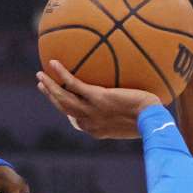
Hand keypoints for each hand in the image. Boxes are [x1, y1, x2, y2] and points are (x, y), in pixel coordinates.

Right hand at [36, 60, 160, 138]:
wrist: (152, 120)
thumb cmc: (151, 121)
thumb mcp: (137, 122)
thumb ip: (130, 115)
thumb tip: (137, 104)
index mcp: (98, 130)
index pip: (79, 121)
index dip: (69, 113)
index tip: (64, 104)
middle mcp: (90, 122)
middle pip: (64, 109)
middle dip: (52, 98)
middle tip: (42, 86)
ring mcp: (91, 110)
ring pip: (62, 98)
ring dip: (49, 87)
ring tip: (40, 76)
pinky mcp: (95, 96)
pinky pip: (73, 83)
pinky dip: (61, 73)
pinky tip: (53, 62)